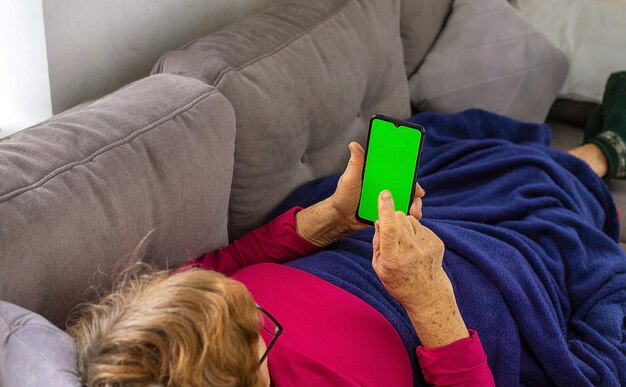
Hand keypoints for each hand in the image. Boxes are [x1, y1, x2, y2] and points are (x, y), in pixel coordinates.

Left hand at [330, 142, 425, 230]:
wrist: (341, 218)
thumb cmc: (343, 197)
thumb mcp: (348, 179)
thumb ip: (355, 163)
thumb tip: (354, 144)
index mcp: (378, 174)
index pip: (395, 168)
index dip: (407, 166)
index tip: (414, 169)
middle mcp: (385, 185)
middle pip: (406, 184)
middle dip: (415, 188)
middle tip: (418, 193)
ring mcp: (388, 199)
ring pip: (406, 199)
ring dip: (414, 203)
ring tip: (413, 211)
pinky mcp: (388, 211)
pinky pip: (400, 212)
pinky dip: (406, 214)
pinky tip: (408, 218)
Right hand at [372, 190, 447, 310]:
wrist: (427, 294)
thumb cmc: (398, 280)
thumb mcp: (379, 266)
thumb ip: (378, 242)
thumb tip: (380, 219)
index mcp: (393, 258)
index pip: (389, 228)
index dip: (386, 210)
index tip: (385, 194)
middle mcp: (411, 250)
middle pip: (399, 218)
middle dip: (392, 218)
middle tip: (391, 232)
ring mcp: (426, 246)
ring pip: (410, 219)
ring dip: (403, 224)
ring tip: (403, 243)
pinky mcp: (437, 242)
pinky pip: (420, 225)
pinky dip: (414, 231)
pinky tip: (414, 246)